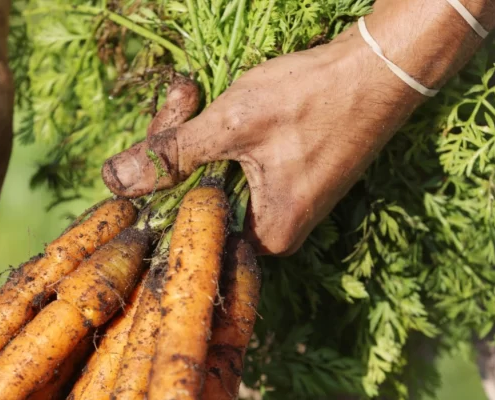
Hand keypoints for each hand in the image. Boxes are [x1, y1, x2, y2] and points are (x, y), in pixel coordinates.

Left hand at [101, 1, 494, 254]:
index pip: (186, 224)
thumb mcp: (233, 124)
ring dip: (196, 134)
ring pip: (211, 177)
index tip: (157, 135)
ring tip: (195, 91)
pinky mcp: (287, 180)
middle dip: (176, 145)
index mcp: (266, 238)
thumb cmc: (313, 98)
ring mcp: (283, 206)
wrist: (381, 67)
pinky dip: (220, 134)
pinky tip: (220, 100)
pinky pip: (233, 165)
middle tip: (183, 94)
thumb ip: (172, 155)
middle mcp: (276, 233)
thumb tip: (113, 181)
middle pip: (194, 199)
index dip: (160, 179)